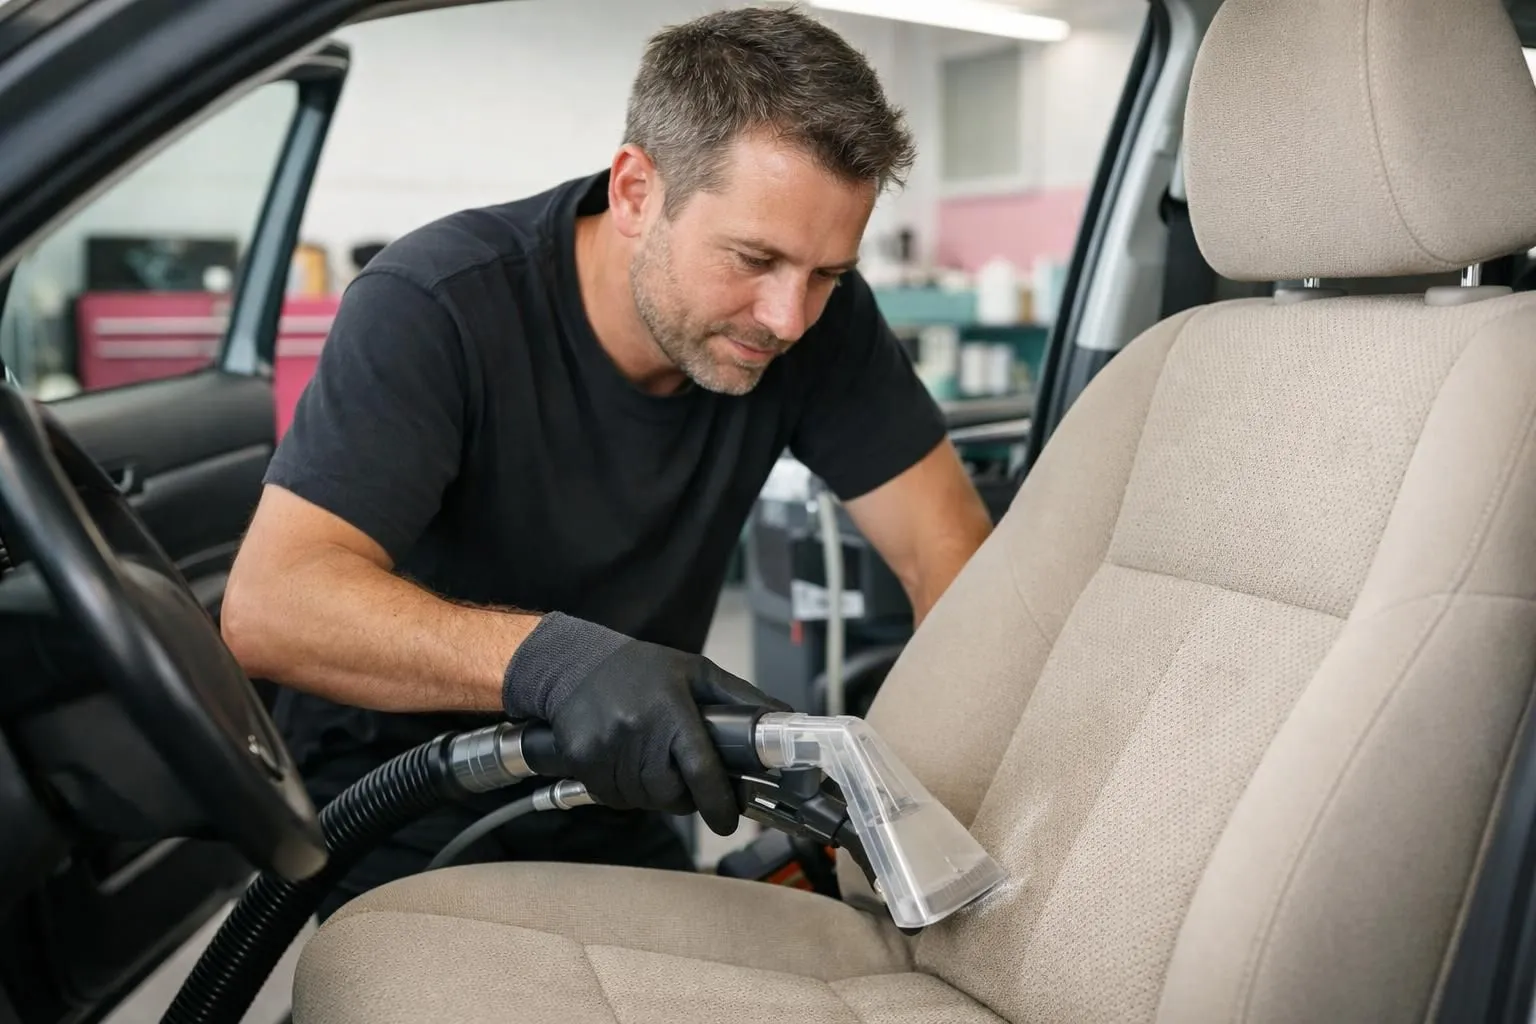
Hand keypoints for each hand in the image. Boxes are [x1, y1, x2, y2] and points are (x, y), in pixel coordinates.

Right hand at [503, 613, 788, 834]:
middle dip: (685, 797)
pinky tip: (628, 766)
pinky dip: (627, 792)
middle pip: (670, 794)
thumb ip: (741, 698)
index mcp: (671, 710)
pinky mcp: (582, 760)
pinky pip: (614, 797)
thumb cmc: (642, 669)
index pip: (700, 770)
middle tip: (687, 781)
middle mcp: (636, 730)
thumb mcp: (696, 672)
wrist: (575, 663)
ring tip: (655, 766)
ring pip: (643, 800)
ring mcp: (605, 748)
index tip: (727, 821)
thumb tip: (784, 717)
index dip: (717, 804)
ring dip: (655, 795)